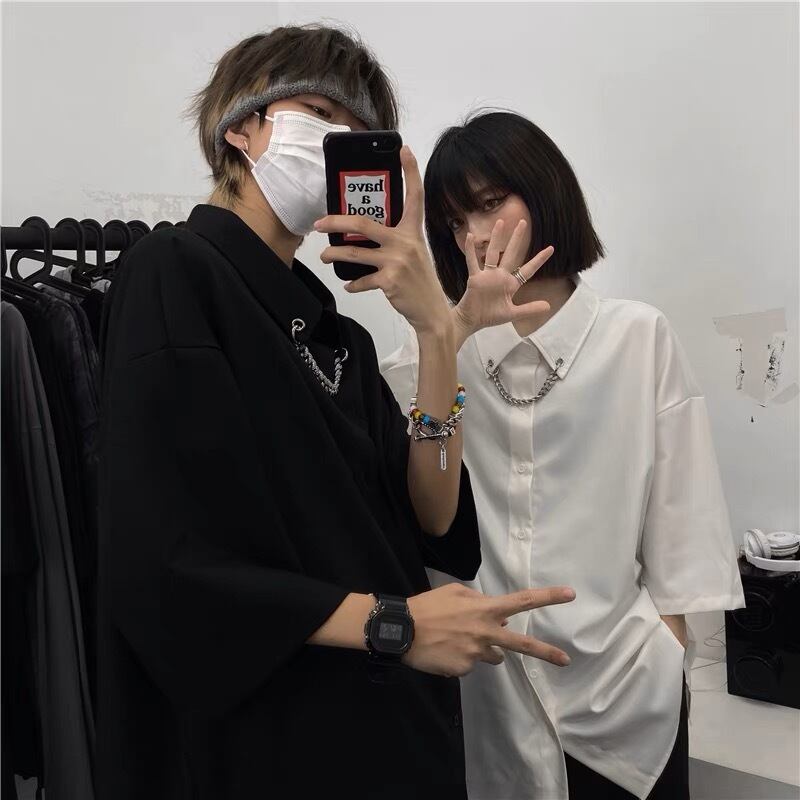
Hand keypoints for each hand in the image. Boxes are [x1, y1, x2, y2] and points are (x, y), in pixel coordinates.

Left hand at [315, 146, 450, 335]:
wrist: (432, 311)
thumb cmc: (419, 281)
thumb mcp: (413, 254)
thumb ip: (394, 241)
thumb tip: (360, 236)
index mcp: (413, 232)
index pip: (415, 196)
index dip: (411, 171)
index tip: (405, 150)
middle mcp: (405, 242)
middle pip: (363, 224)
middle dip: (336, 222)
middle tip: (319, 223)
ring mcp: (397, 261)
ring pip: (354, 252)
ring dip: (334, 254)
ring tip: (325, 256)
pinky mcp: (390, 280)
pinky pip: (361, 279)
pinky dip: (352, 284)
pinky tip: (348, 285)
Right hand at [404, 582, 574, 677]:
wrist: (401, 630)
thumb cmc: (427, 606)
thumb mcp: (453, 592)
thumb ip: (478, 600)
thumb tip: (500, 618)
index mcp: (485, 609)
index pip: (522, 601)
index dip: (547, 597)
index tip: (570, 594)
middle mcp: (486, 632)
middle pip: (522, 644)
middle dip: (546, 652)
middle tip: (566, 660)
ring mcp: (476, 654)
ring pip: (490, 655)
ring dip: (482, 649)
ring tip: (455, 639)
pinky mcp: (463, 670)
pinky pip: (468, 664)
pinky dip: (459, 657)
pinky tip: (443, 649)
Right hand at [452, 218, 554, 339]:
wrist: (472, 321)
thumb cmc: (490, 316)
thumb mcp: (512, 313)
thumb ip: (529, 309)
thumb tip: (548, 307)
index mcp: (511, 284)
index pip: (528, 269)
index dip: (539, 259)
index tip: (551, 248)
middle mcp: (500, 276)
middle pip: (511, 254)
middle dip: (517, 239)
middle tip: (523, 222)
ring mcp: (487, 275)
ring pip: (493, 253)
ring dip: (496, 238)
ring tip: (500, 222)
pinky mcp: (475, 278)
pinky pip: (472, 262)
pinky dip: (470, 250)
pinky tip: (470, 236)